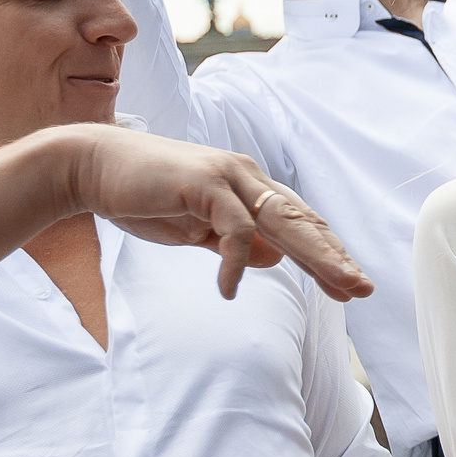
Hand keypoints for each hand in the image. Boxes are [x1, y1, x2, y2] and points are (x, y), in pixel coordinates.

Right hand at [60, 125, 371, 301]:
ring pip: (283, 220)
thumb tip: (273, 257)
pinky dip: (236, 261)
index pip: (298, 223)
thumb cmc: (145, 197)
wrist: (92, 167)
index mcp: (248, 188)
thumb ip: (233, 241)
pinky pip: (234, 227)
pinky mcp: (203, 183)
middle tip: (362, 287)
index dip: (326, 253)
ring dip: (315, 256)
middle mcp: (246, 177)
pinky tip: (228, 289)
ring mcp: (227, 176)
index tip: (349, 285)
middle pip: (302, 221)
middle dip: (334, 257)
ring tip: (339, 286)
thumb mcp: (198, 229)